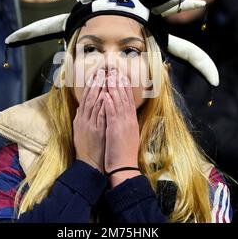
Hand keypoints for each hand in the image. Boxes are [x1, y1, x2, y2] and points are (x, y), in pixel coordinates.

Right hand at [73, 69, 106, 171]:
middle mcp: (84, 120)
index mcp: (81, 120)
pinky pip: (100, 115)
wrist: (88, 164)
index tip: (95, 75)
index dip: (90, 86)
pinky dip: (103, 105)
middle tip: (101, 72)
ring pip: (95, 104)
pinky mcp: (97, 131)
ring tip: (105, 78)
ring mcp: (91, 125)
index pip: (86, 99)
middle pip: (90, 98)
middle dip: (96, 84)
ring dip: (100, 90)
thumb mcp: (79, 132)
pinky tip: (107, 95)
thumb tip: (80, 108)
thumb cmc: (86, 149)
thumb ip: (79, 119)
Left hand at [104, 70, 140, 185]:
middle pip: (125, 98)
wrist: (124, 167)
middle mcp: (128, 120)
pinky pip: (111, 113)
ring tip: (110, 77)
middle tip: (115, 71)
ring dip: (114, 88)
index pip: (129, 101)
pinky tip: (105, 93)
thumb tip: (124, 118)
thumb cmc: (124, 155)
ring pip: (118, 102)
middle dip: (120, 83)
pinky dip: (109, 102)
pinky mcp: (115, 129)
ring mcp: (123, 124)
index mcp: (132, 122)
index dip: (125, 88)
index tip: (122, 77)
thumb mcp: (128, 137)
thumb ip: (126, 125)